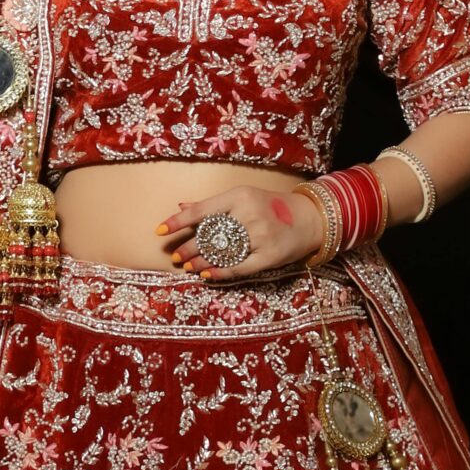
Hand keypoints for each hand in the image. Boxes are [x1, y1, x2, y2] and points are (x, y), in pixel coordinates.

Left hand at [154, 182, 325, 278]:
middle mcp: (249, 213)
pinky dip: (221, 272)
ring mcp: (261, 235)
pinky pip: (240, 267)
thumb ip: (212, 205)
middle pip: (210, 235)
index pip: (202, 210)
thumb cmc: (271, 207)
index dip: (178, 222)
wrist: (309, 219)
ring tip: (187, 266)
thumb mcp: (243, 198)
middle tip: (175, 256)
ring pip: (223, 252)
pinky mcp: (270, 255)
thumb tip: (181, 206)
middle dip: (188, 247)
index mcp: (240, 196)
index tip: (159, 231)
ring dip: (201, 261)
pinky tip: (207, 273)